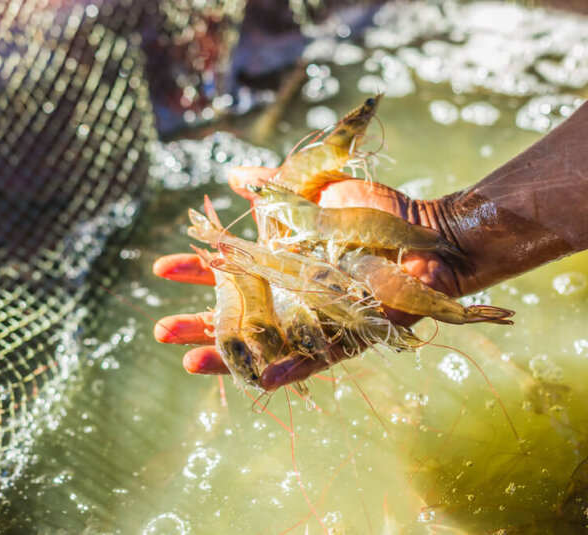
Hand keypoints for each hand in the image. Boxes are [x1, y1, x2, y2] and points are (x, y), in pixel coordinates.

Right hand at [152, 166, 460, 389]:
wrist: (428, 235)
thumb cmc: (377, 214)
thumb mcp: (317, 190)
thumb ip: (276, 187)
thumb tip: (232, 174)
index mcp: (284, 265)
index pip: (229, 272)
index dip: (196, 270)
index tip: (161, 268)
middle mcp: (294, 297)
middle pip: (237, 317)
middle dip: (197, 323)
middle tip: (158, 330)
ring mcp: (318, 322)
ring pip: (264, 346)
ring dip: (226, 356)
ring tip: (187, 363)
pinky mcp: (348, 339)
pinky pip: (312, 360)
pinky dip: (286, 369)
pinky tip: (256, 375)